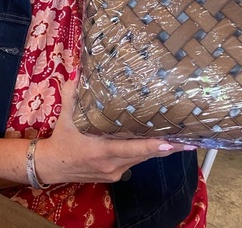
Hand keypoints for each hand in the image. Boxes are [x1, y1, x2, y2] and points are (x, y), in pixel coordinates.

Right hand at [36, 73, 192, 184]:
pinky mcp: (116, 176)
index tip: (173, 142)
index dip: (154, 146)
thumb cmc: (62, 137)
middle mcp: (113, 163)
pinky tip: (159, 143)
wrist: (52, 165)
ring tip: (182, 139)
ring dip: (160, 149)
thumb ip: (74, 90)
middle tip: (190, 139)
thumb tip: (81, 67)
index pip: (133, 149)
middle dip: (168, 147)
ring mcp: (116, 172)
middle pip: (145, 155)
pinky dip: (147, 153)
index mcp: (102, 149)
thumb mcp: (66, 112)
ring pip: (142, 159)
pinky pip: (135, 163)